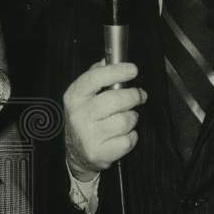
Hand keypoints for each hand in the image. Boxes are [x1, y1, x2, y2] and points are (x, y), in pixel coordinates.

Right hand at [63, 60, 146, 178]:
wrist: (77, 153)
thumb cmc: (85, 119)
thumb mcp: (83, 97)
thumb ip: (95, 77)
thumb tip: (107, 60)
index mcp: (74, 97)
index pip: (95, 78)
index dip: (117, 71)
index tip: (133, 70)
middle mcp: (79, 116)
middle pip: (115, 99)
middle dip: (134, 96)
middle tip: (139, 95)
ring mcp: (88, 136)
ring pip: (125, 120)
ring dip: (132, 118)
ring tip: (126, 118)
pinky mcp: (100, 153)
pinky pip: (128, 140)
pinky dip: (131, 137)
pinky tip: (122, 135)